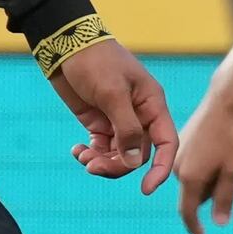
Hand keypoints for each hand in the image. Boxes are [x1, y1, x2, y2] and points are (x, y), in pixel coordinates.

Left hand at [54, 37, 175, 180]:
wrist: (65, 45)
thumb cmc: (95, 61)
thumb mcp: (112, 93)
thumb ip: (126, 129)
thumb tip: (134, 163)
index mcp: (152, 105)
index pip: (167, 143)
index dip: (161, 167)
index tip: (146, 189)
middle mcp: (139, 115)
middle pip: (138, 154)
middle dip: (118, 165)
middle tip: (93, 167)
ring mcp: (118, 119)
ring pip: (119, 154)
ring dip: (102, 162)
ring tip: (83, 159)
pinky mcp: (98, 121)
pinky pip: (101, 147)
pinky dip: (90, 154)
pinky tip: (76, 151)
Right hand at [166, 95, 232, 233]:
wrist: (223, 104)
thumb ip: (225, 199)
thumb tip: (219, 223)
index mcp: (190, 178)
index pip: (187, 211)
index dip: (194, 226)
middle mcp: (177, 169)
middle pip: (194, 194)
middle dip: (210, 194)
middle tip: (231, 172)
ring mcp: (176, 156)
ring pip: (192, 180)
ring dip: (207, 179)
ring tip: (226, 158)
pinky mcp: (179, 145)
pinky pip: (190, 166)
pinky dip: (203, 167)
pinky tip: (218, 149)